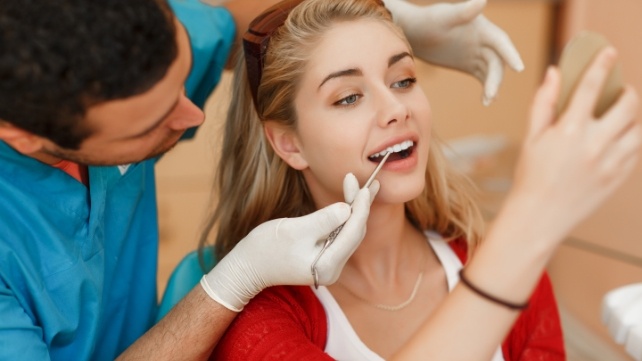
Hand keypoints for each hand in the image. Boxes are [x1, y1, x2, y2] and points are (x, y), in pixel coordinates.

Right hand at [200, 173, 379, 310]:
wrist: (247, 266)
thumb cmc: (266, 248)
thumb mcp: (294, 230)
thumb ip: (323, 220)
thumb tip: (347, 208)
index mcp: (328, 266)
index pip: (352, 232)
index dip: (360, 207)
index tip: (363, 186)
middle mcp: (333, 270)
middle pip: (355, 233)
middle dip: (360, 206)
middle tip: (368, 181)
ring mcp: (330, 265)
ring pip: (350, 233)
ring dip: (355, 210)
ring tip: (364, 187)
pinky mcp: (324, 258)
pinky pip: (341, 235)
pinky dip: (345, 217)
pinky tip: (351, 201)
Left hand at [384, 0, 523, 104]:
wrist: (414, 33)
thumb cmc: (428, 20)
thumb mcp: (443, 17)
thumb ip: (462, 12)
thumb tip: (482, 1)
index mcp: (482, 28)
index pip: (501, 42)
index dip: (511, 54)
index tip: (519, 69)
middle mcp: (484, 41)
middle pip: (497, 61)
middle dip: (496, 78)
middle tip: (491, 96)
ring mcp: (478, 54)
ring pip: (492, 72)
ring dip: (493, 86)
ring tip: (488, 102)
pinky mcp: (470, 65)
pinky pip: (483, 78)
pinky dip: (486, 89)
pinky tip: (486, 101)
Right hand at [510, 48, 639, 241]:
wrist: (539, 216)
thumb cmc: (531, 177)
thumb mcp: (531, 137)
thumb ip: (543, 103)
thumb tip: (554, 74)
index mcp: (569, 130)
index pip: (591, 87)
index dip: (602, 65)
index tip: (609, 53)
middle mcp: (594, 144)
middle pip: (626, 106)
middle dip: (627, 93)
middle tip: (621, 92)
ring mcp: (610, 162)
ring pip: (636, 129)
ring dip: (630, 119)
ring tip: (618, 119)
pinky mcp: (619, 177)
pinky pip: (635, 151)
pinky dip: (630, 141)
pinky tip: (616, 142)